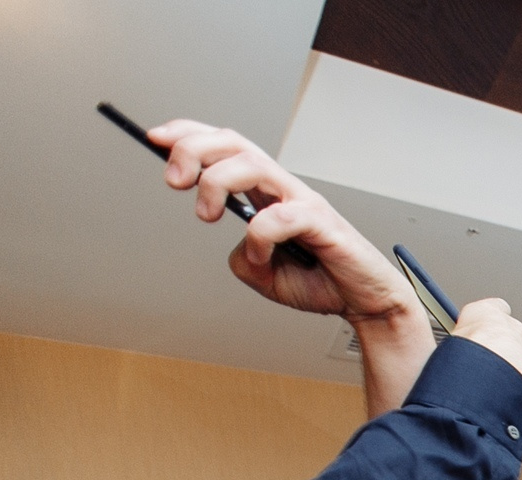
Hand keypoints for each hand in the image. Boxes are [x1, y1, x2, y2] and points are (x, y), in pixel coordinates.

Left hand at [143, 121, 414, 328]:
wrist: (366, 303)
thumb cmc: (322, 282)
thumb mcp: (263, 276)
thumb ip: (242, 258)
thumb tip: (237, 244)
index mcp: (267, 193)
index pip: (226, 145)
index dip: (189, 135)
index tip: (155, 137)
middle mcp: (284, 189)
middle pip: (234, 142)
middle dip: (194, 150)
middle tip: (173, 180)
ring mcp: (304, 202)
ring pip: (253, 165)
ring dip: (217, 183)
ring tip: (207, 215)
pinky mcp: (322, 223)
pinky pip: (280, 217)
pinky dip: (260, 238)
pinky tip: (263, 259)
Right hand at [449, 298, 521, 397]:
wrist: (484, 375)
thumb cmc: (459, 356)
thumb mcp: (444, 337)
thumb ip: (454, 336)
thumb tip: (440, 343)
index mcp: (488, 311)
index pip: (493, 310)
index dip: (485, 327)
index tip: (477, 340)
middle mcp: (512, 326)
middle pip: (508, 337)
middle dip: (499, 352)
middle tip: (482, 370)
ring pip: (520, 360)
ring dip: (509, 372)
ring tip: (490, 387)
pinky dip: (520, 389)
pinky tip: (503, 396)